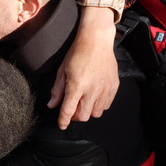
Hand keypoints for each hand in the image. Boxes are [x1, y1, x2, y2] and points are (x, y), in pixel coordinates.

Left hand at [47, 6, 118, 128]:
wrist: (96, 41)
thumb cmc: (77, 53)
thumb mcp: (62, 70)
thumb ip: (58, 90)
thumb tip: (52, 105)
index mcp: (76, 85)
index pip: (68, 110)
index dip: (63, 121)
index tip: (61, 125)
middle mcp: (92, 89)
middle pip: (83, 116)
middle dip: (75, 116)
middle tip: (72, 109)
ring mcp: (105, 88)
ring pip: (96, 113)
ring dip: (88, 111)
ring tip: (84, 102)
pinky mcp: (114, 86)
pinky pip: (106, 105)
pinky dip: (99, 105)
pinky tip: (94, 97)